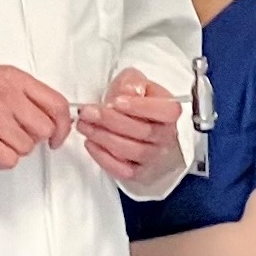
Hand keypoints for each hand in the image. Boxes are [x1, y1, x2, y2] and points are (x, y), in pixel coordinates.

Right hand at [0, 64, 73, 168]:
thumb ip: (23, 94)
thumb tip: (48, 117)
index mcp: (14, 78)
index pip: (57, 104)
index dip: (63, 126)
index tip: (57, 137)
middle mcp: (6, 95)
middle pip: (44, 130)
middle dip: (33, 138)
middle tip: (15, 136)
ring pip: (26, 147)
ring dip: (12, 149)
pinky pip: (7, 159)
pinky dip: (0, 160)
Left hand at [74, 68, 180, 182]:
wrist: (143, 128)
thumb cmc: (139, 105)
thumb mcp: (138, 85)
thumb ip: (133, 83)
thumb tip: (126, 92)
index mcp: (170, 113)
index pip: (164, 111)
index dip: (140, 107)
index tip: (117, 101)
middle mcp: (166, 137)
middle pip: (142, 131)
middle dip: (110, 120)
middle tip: (88, 112)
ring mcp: (153, 157)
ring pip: (130, 151)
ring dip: (103, 137)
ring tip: (84, 125)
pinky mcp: (139, 172)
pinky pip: (122, 169)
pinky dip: (103, 157)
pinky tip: (90, 143)